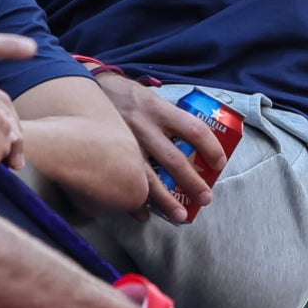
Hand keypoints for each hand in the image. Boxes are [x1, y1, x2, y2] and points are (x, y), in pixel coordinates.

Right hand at [93, 74, 224, 223]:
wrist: (89, 89)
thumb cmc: (128, 97)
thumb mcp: (152, 99)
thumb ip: (170, 119)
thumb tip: (196, 146)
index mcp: (159, 110)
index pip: (194, 130)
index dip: (211, 148)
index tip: (219, 164)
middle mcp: (143, 126)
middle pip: (174, 160)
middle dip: (192, 183)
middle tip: (205, 199)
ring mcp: (124, 142)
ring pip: (148, 177)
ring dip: (166, 200)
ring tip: (180, 217)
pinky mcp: (107, 154)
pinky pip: (122, 181)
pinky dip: (133, 201)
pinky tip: (144, 213)